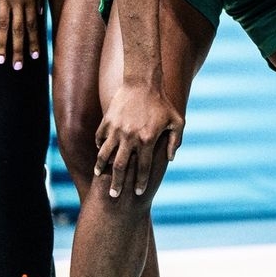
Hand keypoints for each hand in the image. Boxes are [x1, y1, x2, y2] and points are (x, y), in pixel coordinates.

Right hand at [93, 81, 183, 197]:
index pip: (143, 168)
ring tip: (100, 175)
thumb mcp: (176, 120)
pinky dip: (98, 147)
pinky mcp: (107, 121)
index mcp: (147, 139)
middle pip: (120, 168)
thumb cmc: (162, 102)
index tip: (139, 192)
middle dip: (117, 184)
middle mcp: (130, 137)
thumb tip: (171, 159)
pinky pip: (99, 139)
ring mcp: (117, 129)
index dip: (141, 182)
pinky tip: (100, 152)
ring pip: (104, 155)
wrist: (143, 81)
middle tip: (114, 195)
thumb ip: (176, 141)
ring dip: (101, 167)